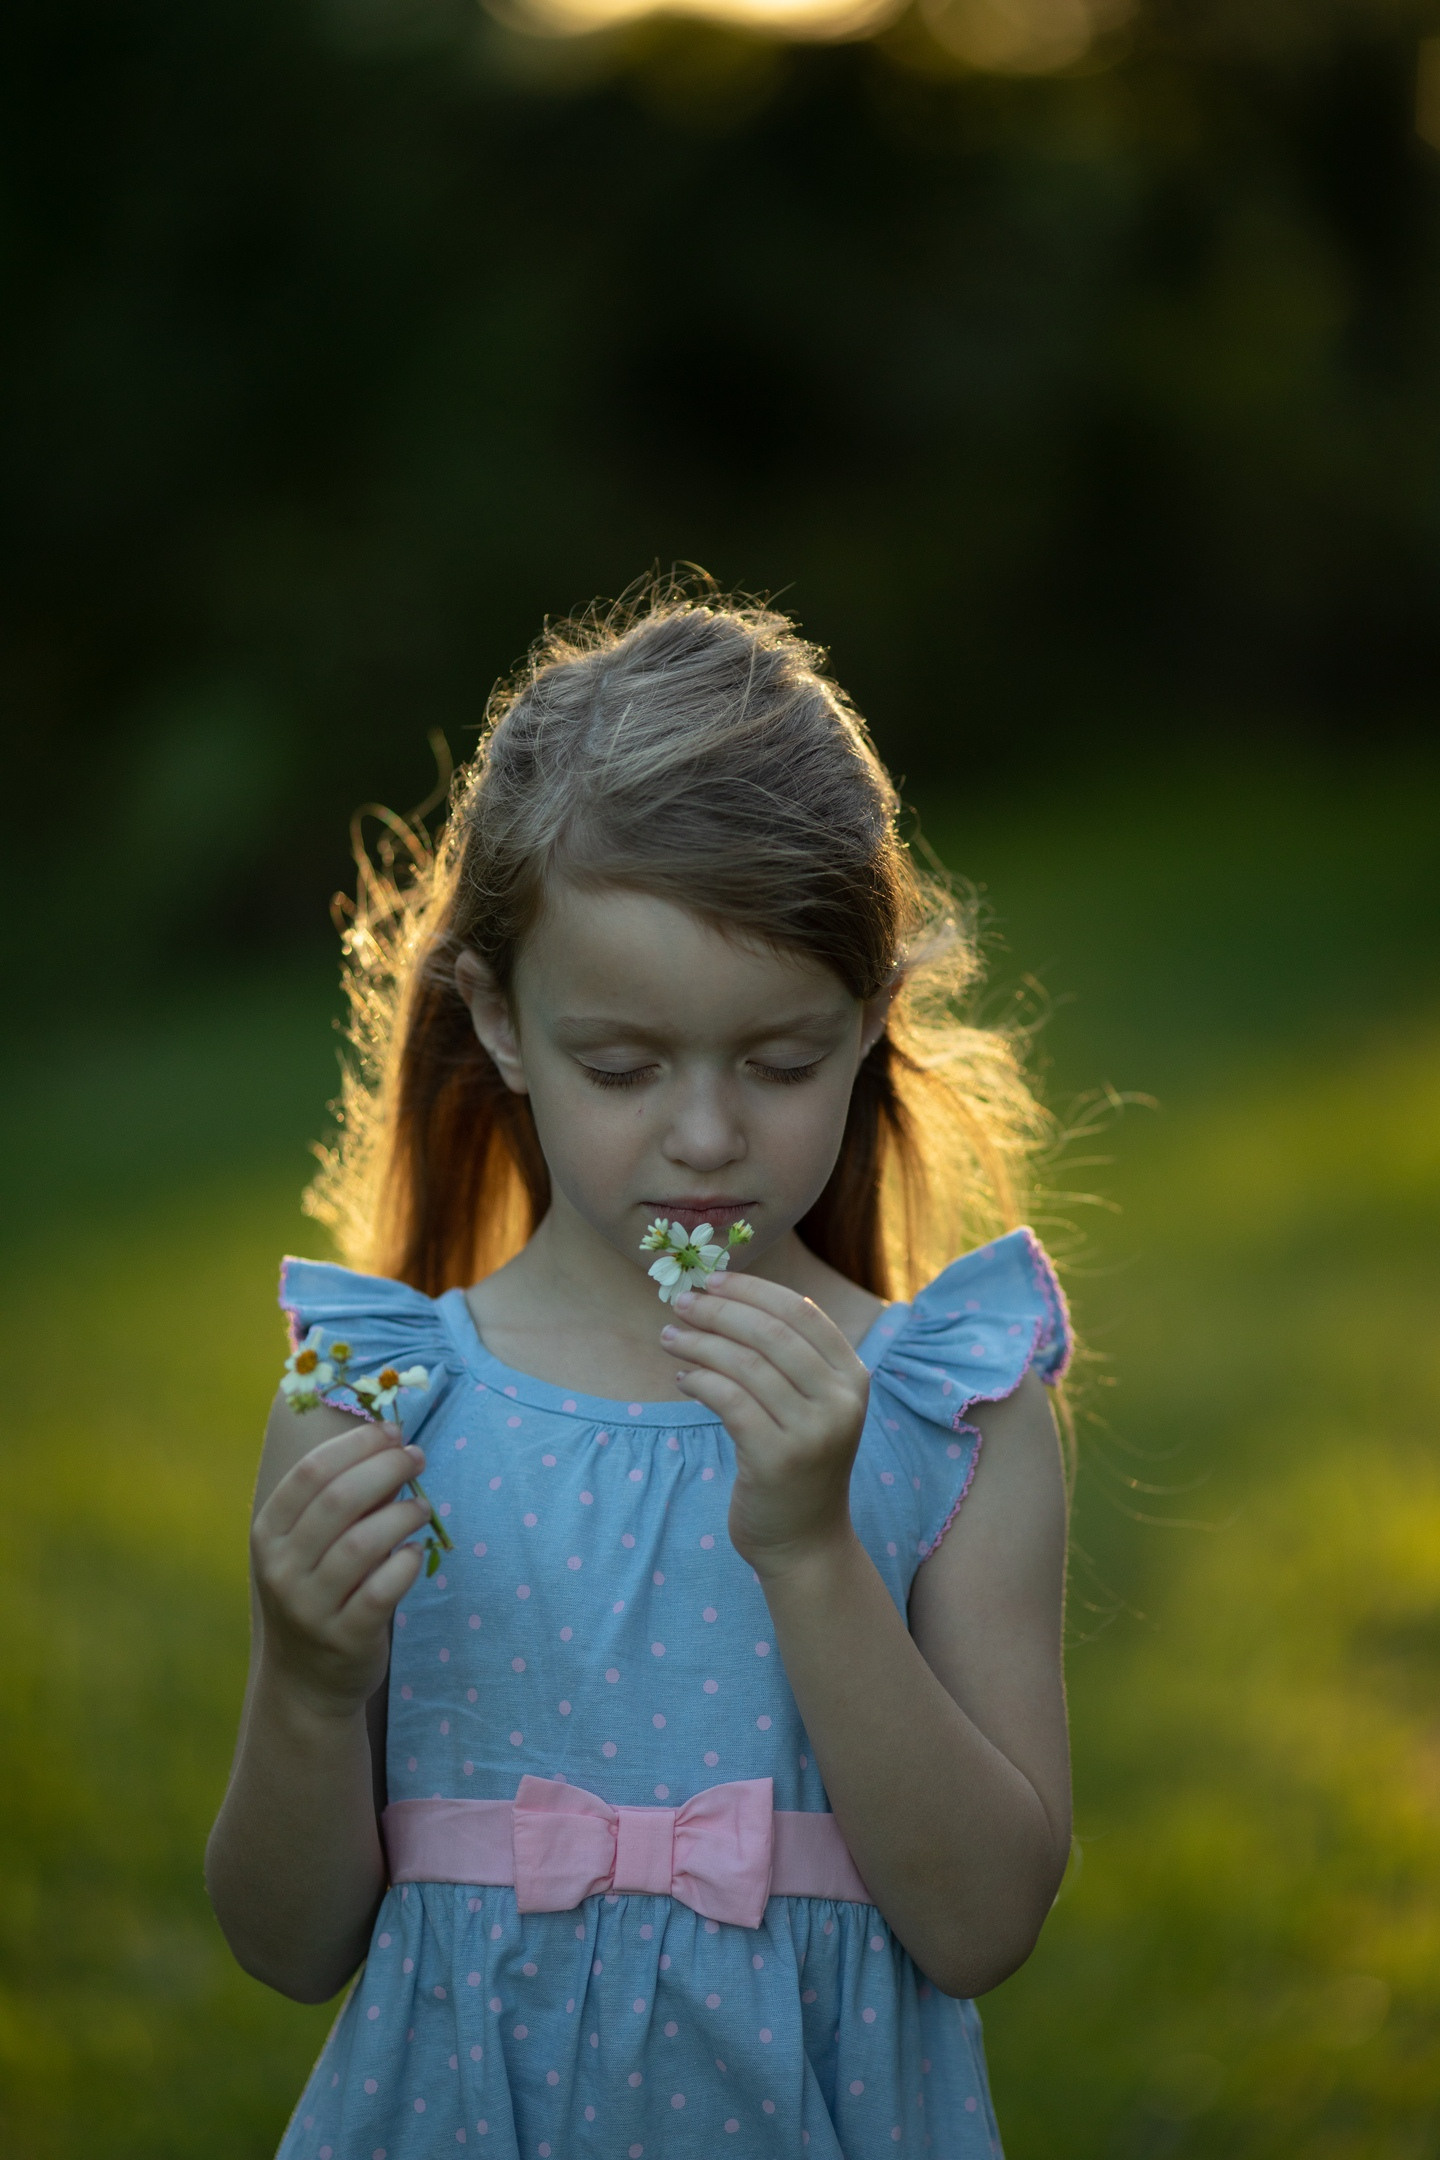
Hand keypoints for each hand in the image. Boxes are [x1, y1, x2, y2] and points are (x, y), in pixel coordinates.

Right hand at [251, 1422, 433, 1714]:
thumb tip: (392, 1448)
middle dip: (386, 1468)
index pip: (311, 1471)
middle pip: (338, 1499)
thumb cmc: (316, 1593)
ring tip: (422, 1507)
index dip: (357, 1445)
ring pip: (361, 1544)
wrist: (304, 1681)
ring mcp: (310, 1606)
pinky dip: (404, 1563)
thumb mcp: (309, 1547)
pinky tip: (413, 1551)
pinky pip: (381, 1591)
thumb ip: (340, 1502)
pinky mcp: (344, 1637)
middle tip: (416, 1458)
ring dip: (401, 1514)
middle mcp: (281, 1568)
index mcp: (268, 1533)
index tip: (392, 1432)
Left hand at [661, 1275, 869, 1575]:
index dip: (753, 1289)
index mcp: (853, 1378)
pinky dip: (700, 1380)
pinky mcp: (777, 1459)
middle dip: (719, 1310)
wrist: (805, 1542)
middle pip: (770, 1332)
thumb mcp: (811, 1407)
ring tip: (669, 1337)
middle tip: (681, 1302)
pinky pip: (729, 1400)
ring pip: (744, 1364)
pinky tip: (683, 1378)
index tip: (713, 1280)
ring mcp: (812, 1431)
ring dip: (699, 1343)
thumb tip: (727, 1299)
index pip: (801, 1312)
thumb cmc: (799, 1465)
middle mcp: (840, 1401)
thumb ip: (787, 1360)